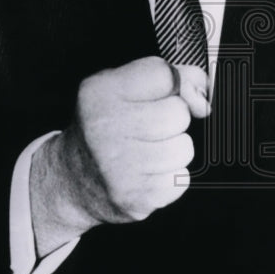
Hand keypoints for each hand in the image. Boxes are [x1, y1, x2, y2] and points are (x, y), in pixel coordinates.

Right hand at [30, 56, 209, 256]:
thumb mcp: (121, 87)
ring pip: (184, 148)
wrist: (71, 179)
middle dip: (173, 120)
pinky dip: (170, 178)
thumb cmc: (104, 127)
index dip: (171, 85)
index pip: (165, 75)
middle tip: (149, 129)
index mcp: (100, 93)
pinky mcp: (135, 198)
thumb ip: (167, 77)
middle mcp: (104, 128)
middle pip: (179, 113)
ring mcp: (119, 168)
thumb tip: (203, 89)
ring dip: (174, 150)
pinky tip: (147, 173)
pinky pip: (181, 179)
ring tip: (148, 152)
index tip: (159, 96)